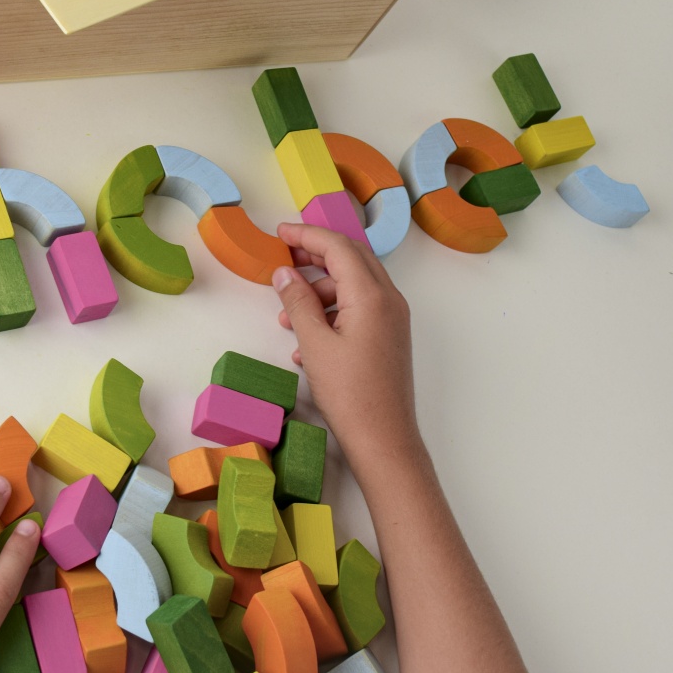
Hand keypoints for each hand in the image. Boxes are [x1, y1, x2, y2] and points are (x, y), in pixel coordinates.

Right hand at [272, 222, 421, 468]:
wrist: (384, 440)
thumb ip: (297, 301)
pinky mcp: (389, 336)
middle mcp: (389, 299)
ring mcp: (392, 318)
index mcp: (371, 295)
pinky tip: (306, 339)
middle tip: (285, 255)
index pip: (338, 247)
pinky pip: (359, 306)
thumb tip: (285, 273)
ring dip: (320, 289)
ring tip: (287, 315)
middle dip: (316, 253)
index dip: (306, 235)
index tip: (280, 233)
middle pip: (351, 258)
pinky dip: (332, 310)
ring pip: (354, 284)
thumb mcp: (314, 344)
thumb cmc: (349, 393)